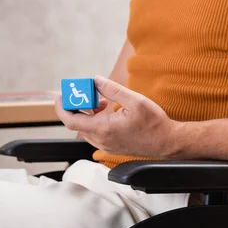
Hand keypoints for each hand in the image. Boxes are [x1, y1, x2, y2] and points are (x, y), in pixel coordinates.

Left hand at [55, 76, 180, 157]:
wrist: (167, 142)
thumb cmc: (154, 123)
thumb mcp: (135, 100)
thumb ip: (112, 89)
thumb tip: (96, 80)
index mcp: (103, 129)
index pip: (71, 120)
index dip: (62, 107)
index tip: (61, 95)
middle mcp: (101, 140)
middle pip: (77, 123)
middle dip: (79, 105)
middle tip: (87, 91)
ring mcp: (106, 145)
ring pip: (86, 128)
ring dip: (89, 112)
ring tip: (103, 101)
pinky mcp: (111, 146)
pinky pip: (95, 132)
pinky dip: (96, 120)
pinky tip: (109, 111)